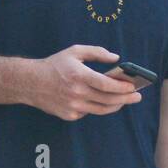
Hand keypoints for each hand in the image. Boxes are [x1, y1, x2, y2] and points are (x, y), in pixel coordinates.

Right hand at [26, 46, 142, 119]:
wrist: (30, 83)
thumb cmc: (55, 65)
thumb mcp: (74, 52)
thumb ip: (96, 52)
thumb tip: (116, 58)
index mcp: (79, 75)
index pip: (106, 84)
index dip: (122, 87)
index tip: (133, 86)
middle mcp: (77, 93)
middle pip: (108, 100)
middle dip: (126, 99)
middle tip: (137, 96)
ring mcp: (73, 107)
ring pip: (102, 110)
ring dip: (116, 106)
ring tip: (125, 101)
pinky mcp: (69, 115)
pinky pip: (89, 112)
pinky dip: (98, 107)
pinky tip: (102, 101)